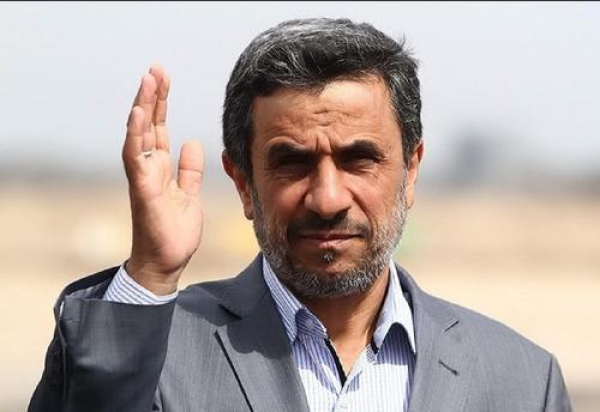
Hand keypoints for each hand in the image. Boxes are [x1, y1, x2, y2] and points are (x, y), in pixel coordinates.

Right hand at [122, 66, 203, 294]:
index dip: (160, 105)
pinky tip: (140, 113)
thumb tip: (192, 143)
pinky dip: (137, 135)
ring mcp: (143, 178)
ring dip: (143, 108)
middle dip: (152, 97)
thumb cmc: (174, 232)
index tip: (164, 79)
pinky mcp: (143, 190)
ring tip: (148, 80)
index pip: (158, 130)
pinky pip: (137, 159)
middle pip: (148, 126)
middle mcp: (149, 169)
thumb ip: (189, 170)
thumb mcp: (190, 195)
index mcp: (161, 169)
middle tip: (156, 69)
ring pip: (139, 136)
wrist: (166, 263)